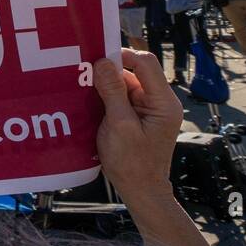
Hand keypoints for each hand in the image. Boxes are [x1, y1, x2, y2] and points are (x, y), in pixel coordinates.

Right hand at [92, 49, 181, 201]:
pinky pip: (122, 98)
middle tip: (83, 74)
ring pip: (126, 84)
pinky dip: (106, 97)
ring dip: (105, 86)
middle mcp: (159, 102)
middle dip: (109, 72)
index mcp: (163, 102)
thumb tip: (102, 62)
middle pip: (135, 72)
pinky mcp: (139, 117)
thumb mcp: (120, 126)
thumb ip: (113, 92)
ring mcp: (149, 109)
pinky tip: (89, 102)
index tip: (95, 58)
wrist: (141, 190)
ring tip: (82, 89)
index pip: (146, 63)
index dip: (122, 56)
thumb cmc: (132, 163)